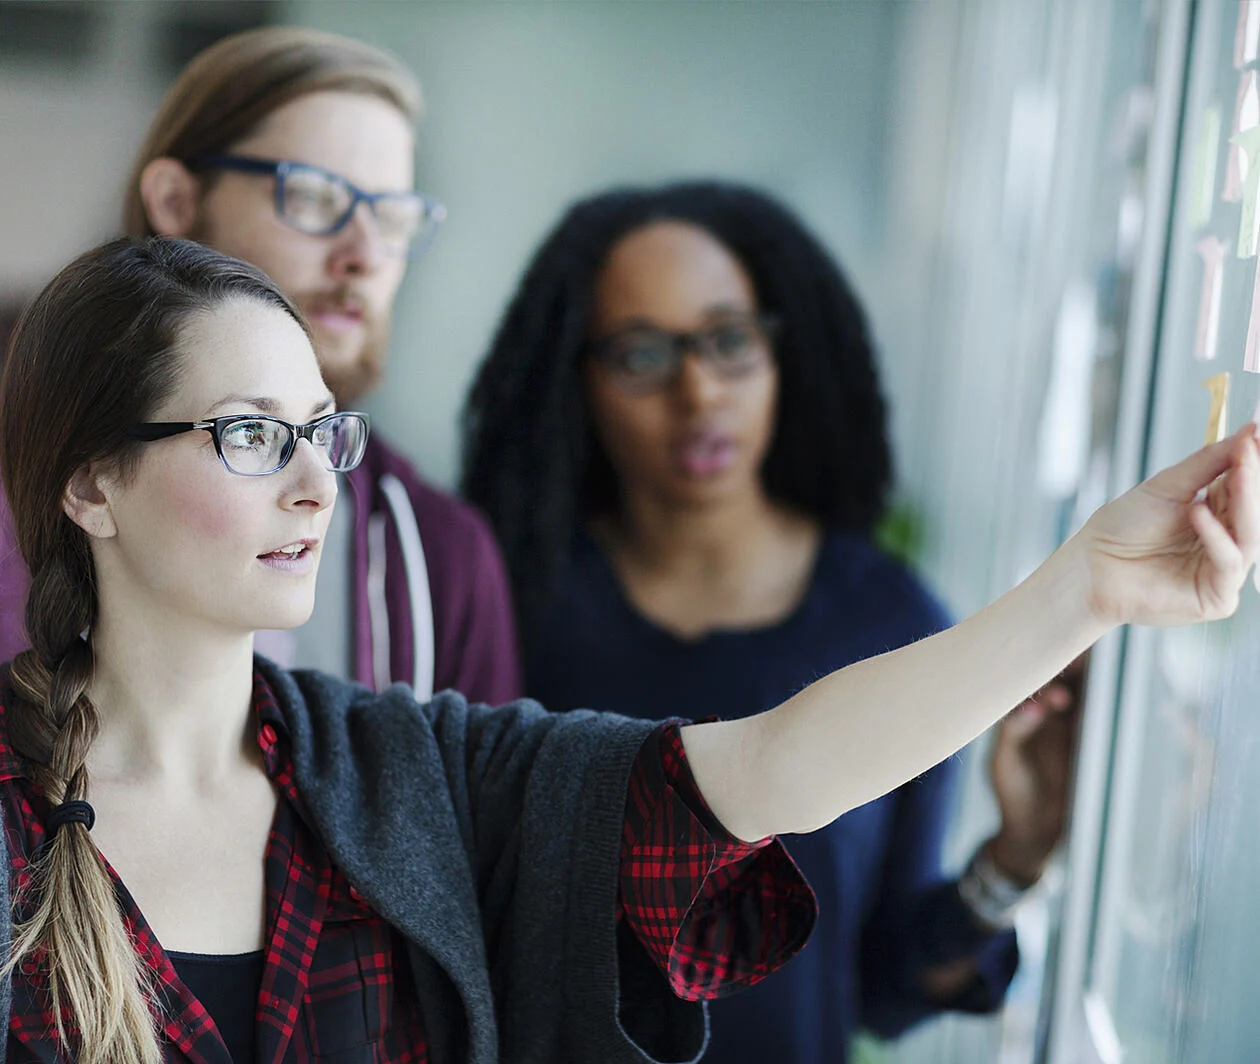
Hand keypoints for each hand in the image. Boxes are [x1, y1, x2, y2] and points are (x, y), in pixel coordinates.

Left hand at [987, 653, 1086, 884]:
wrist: (1036, 831)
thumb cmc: (1012, 793)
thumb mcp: (1005, 764)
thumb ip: (1014, 733)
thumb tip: (1032, 706)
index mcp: (1016, 714)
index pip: (1026, 681)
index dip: (1036, 667)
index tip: (1051, 662)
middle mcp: (1041, 714)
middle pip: (1056, 679)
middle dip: (1068, 665)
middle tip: (1081, 656)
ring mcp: (1065, 726)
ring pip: (1080, 693)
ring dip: (1089, 680)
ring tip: (1098, 667)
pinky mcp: (1086, 742)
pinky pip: (1096, 717)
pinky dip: (1103, 704)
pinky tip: (1112, 694)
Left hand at [1077, 426, 1259, 627]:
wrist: (1091, 565)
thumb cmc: (1123, 528)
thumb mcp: (1168, 486)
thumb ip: (1209, 462)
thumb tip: (1249, 431)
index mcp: (1218, 515)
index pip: (1248, 487)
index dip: (1254, 461)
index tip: (1255, 434)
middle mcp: (1227, 542)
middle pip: (1255, 510)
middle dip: (1254, 479)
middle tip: (1250, 449)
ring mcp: (1223, 571)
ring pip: (1251, 536)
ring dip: (1245, 502)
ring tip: (1237, 472)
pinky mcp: (1217, 597)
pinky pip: (1228, 563)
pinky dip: (1217, 537)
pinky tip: (1198, 512)